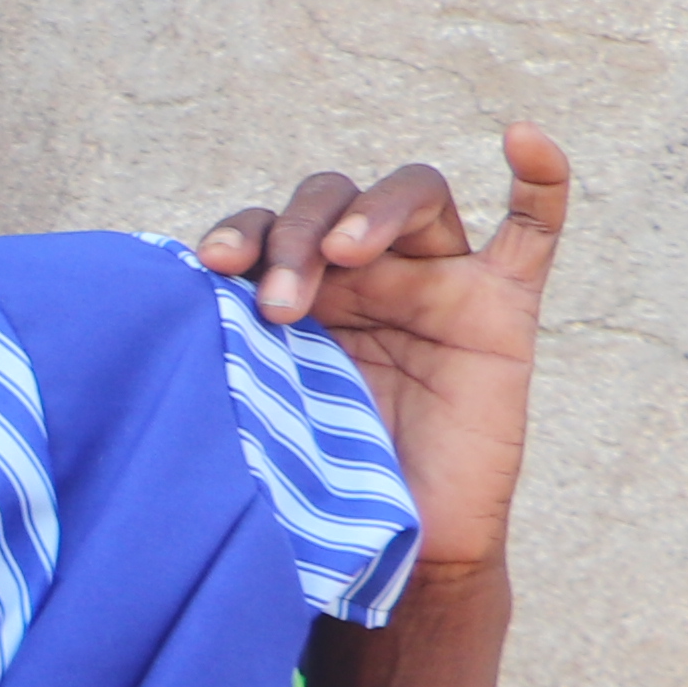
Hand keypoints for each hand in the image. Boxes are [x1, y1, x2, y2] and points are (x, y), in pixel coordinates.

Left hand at [197, 121, 571, 577]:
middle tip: (278, 304)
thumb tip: (147, 317)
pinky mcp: (501, 308)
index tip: (209, 267)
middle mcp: (366, 274)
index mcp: (298, 289)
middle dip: (296, 235)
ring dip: (371, 212)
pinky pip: (535, 228)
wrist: (393, 549)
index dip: (239, 232)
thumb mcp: (258, 406)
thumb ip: (226, 353)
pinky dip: (540, 177)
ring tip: (341, 254)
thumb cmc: (316, 479)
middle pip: (331, 200)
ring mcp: (437, 283)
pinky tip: (522, 137)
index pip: (265, 226)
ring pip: (414, 195)